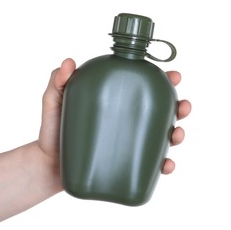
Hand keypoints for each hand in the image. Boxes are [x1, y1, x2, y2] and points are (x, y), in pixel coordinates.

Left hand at [37, 58, 191, 179]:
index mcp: (115, 101)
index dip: (162, 80)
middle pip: (160, 111)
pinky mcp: (126, 164)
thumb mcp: (53, 102)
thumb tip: (69, 62)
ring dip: (177, 134)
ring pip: (161, 136)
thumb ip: (58, 81)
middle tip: (183, 106)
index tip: (174, 76)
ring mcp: (127, 142)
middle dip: (179, 107)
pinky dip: (164, 165)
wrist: (47, 166)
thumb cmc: (52, 131)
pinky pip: (151, 164)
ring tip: (177, 135)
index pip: (142, 86)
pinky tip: (167, 165)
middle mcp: (125, 120)